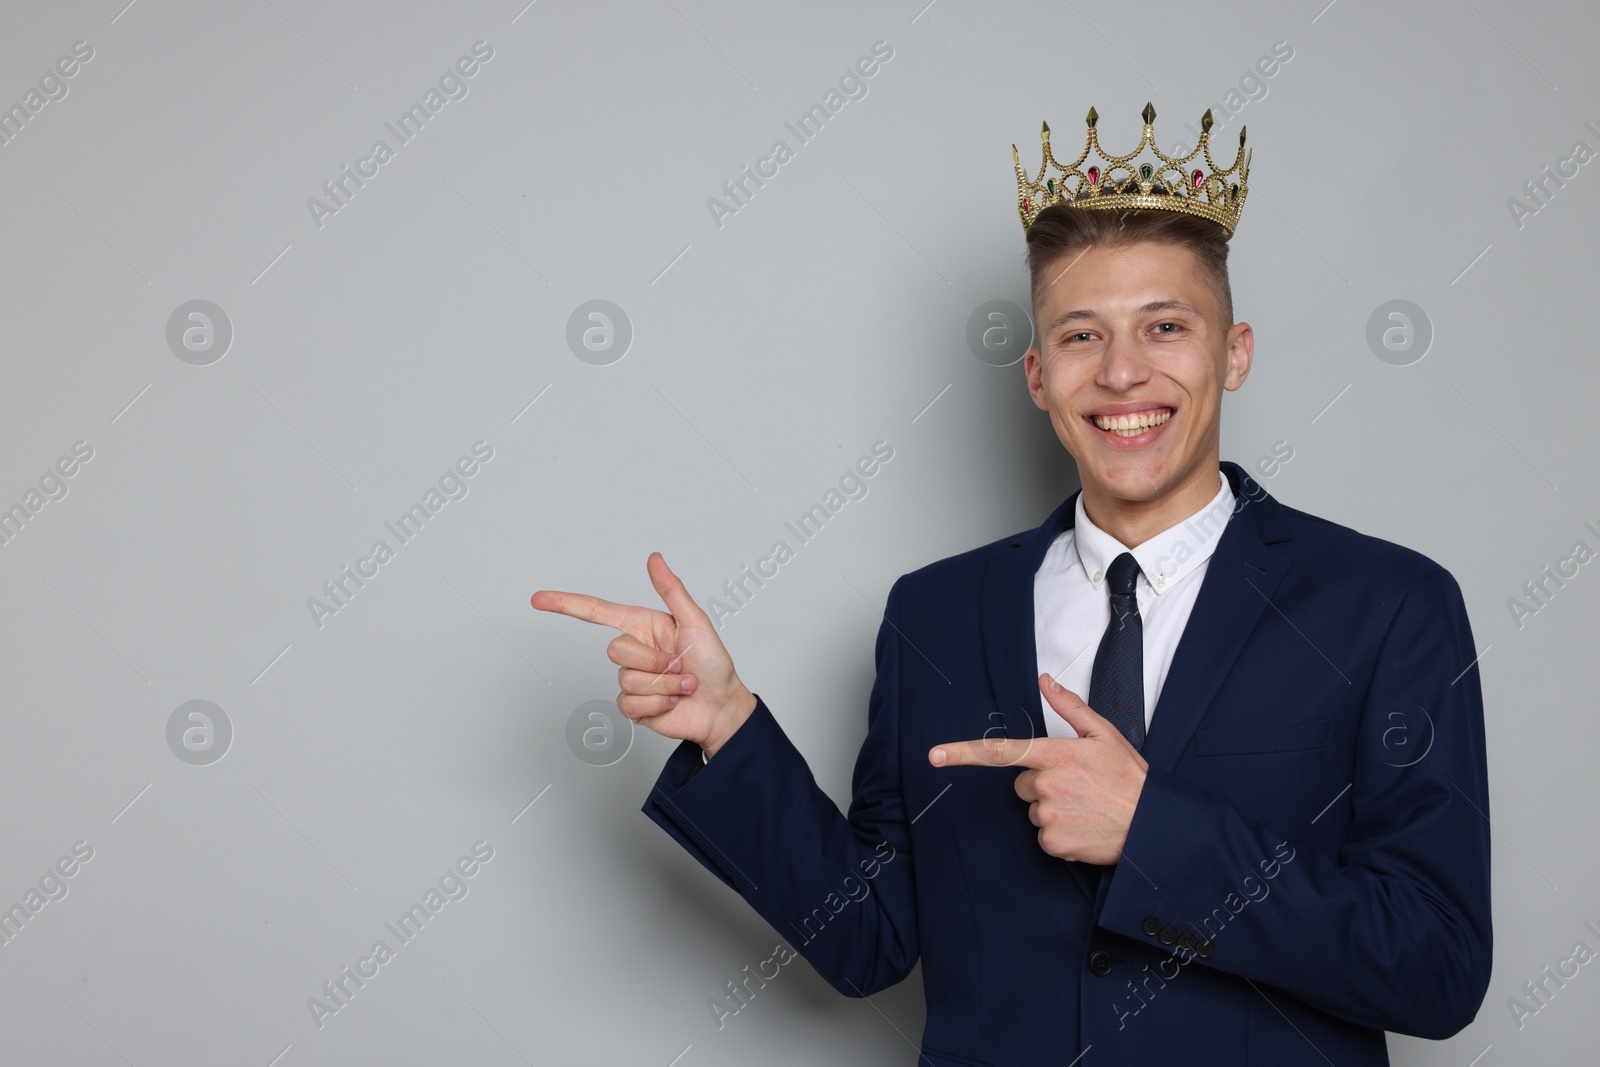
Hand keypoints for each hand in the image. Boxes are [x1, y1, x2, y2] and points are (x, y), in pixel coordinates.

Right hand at [531, 552, 756, 757]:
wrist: (721, 708)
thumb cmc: (714, 664)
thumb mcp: (696, 622)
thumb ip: (672, 590)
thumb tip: (654, 558)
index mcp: (643, 626)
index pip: (597, 613)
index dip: (566, 605)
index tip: (538, 599)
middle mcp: (635, 651)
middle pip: (615, 651)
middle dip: (653, 660)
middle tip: (679, 665)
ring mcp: (632, 680)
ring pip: (627, 680)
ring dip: (663, 685)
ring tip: (683, 685)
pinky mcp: (634, 706)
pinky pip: (631, 704)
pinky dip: (658, 705)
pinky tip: (673, 703)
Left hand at [928, 673, 1147, 864]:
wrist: (1152, 825)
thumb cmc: (1130, 778)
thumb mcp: (1104, 734)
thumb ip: (1069, 706)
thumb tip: (1045, 681)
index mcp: (1055, 754)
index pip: (1000, 751)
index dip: (962, 753)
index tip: (934, 755)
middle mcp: (1046, 785)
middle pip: (1021, 783)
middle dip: (1041, 783)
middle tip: (1077, 786)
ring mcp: (1047, 815)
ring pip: (1032, 809)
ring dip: (1052, 808)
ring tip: (1085, 807)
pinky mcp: (1052, 843)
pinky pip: (1042, 834)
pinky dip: (1059, 832)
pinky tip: (1084, 825)